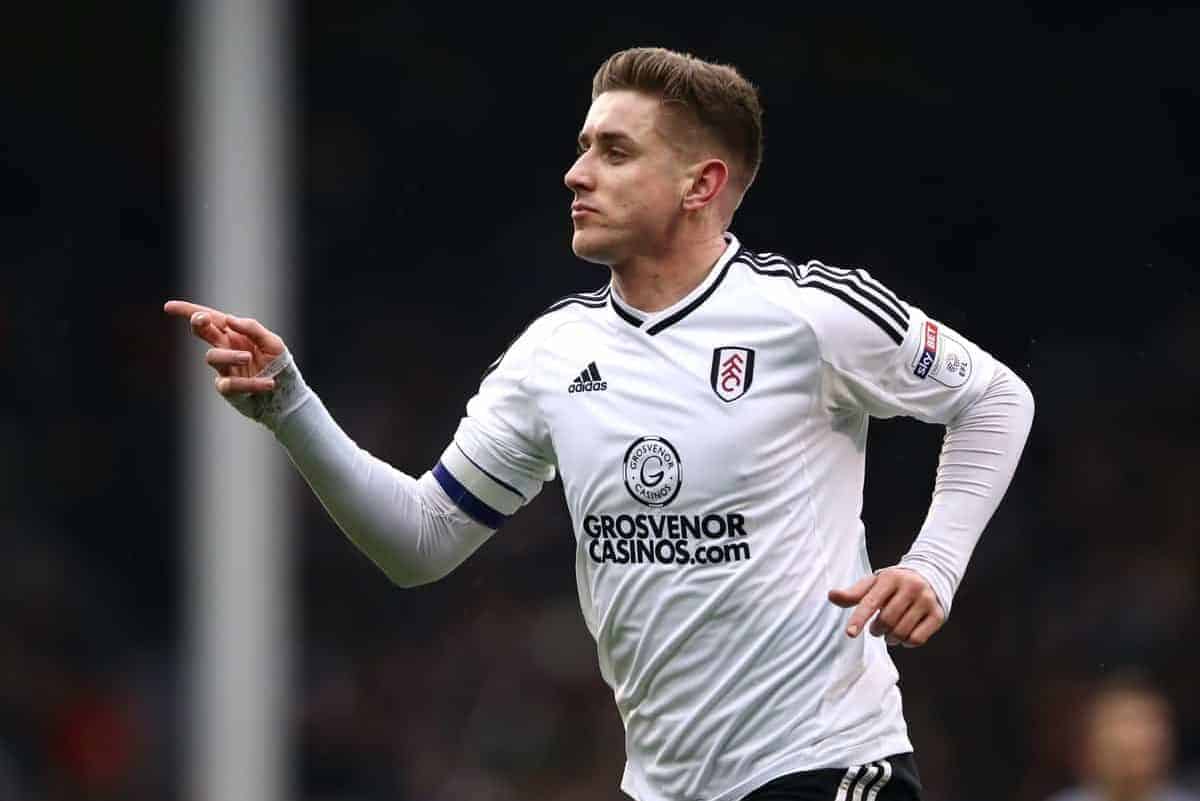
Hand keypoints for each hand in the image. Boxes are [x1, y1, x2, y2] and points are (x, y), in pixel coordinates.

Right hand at [163, 300, 285, 395]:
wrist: (286, 393)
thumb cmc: (277, 364)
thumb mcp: (272, 342)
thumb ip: (252, 328)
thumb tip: (229, 319)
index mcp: (235, 333)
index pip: (210, 318)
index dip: (189, 311)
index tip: (169, 307)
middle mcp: (226, 348)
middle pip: (202, 332)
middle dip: (199, 324)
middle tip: (202, 320)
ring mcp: (224, 368)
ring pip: (212, 357)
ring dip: (230, 355)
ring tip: (248, 357)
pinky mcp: (227, 389)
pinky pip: (230, 384)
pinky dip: (250, 383)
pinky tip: (269, 383)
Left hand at [827, 567, 944, 647]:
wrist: (929, 576)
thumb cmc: (893, 584)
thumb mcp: (873, 584)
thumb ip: (853, 594)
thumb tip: (831, 596)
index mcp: (890, 578)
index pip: (871, 601)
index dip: (859, 618)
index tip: (850, 633)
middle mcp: (910, 587)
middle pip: (887, 621)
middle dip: (877, 630)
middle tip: (876, 629)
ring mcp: (926, 601)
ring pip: (901, 632)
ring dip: (890, 638)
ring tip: (888, 633)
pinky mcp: (938, 614)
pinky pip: (917, 639)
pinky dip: (906, 643)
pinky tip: (903, 636)